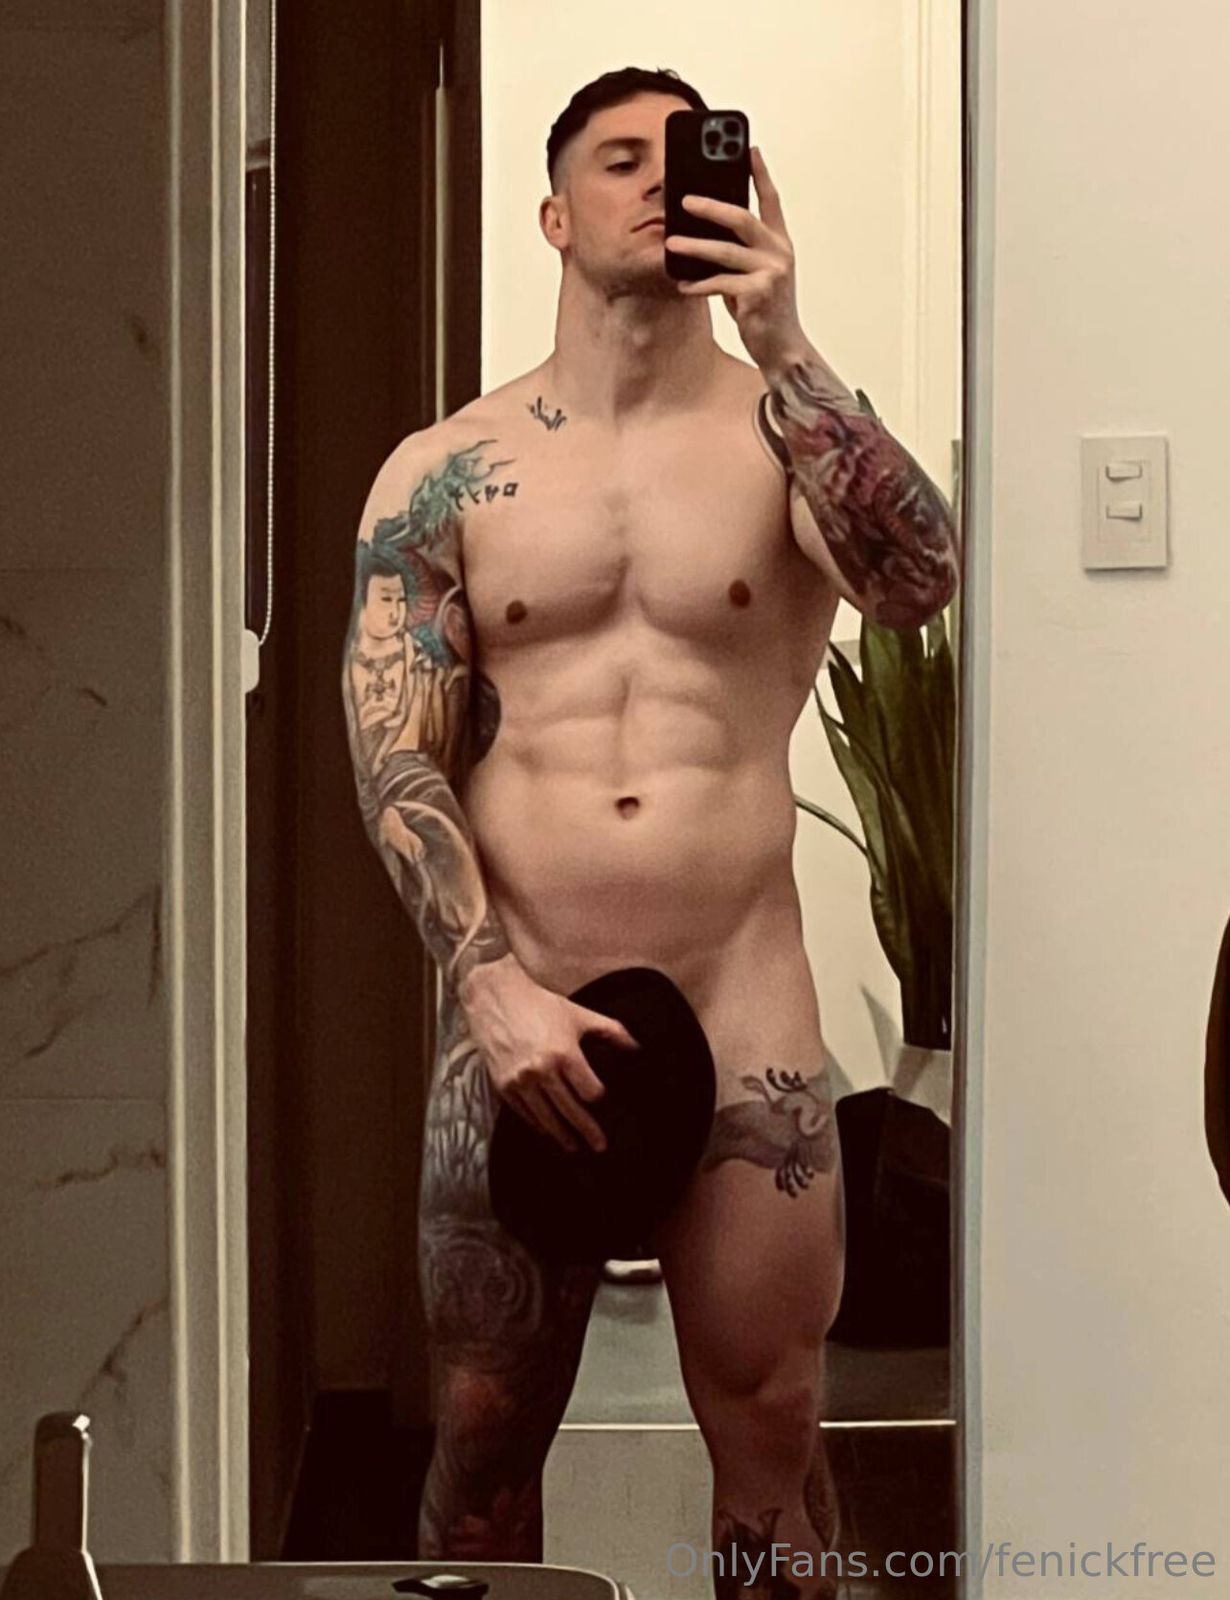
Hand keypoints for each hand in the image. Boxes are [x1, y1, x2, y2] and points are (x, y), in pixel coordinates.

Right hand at [458, 954, 639, 1152]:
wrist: (494, 997)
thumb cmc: (540, 1004)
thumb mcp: (579, 1014)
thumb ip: (611, 1031)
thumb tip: (637, 1048)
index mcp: (565, 1053)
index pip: (590, 1091)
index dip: (598, 1098)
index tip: (601, 1099)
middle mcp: (542, 1071)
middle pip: (571, 1111)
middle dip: (587, 1131)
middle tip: (599, 1146)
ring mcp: (520, 1081)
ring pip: (546, 1119)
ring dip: (561, 1136)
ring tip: (573, 1147)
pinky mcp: (503, 1085)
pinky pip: (524, 1114)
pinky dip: (537, 1125)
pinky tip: (546, 1131)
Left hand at [664, 145, 805, 373]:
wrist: (782, 348)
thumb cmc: (763, 310)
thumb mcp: (753, 274)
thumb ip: (738, 252)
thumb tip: (701, 231)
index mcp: (779, 243)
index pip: (771, 200)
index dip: (760, 173)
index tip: (748, 148)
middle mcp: (779, 253)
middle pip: (742, 218)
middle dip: (711, 206)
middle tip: (684, 200)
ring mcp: (771, 273)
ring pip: (726, 251)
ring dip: (695, 246)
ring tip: (671, 241)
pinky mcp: (759, 295)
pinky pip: (720, 284)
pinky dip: (699, 284)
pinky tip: (681, 283)